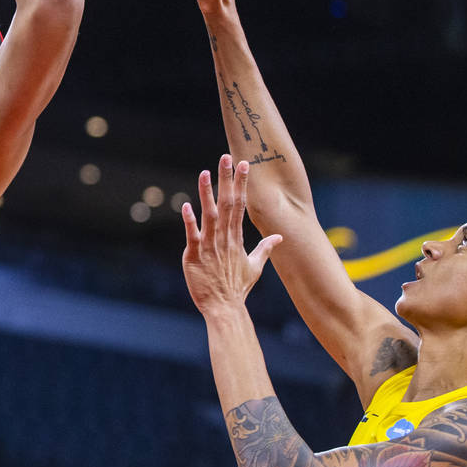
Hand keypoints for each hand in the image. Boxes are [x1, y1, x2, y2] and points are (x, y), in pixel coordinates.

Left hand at [181, 154, 281, 315]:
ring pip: (209, 215)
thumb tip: (279, 237)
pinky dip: (190, 221)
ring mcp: (210, 246)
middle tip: (227, 157)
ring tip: (205, 173)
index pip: (240, 205)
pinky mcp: (195, 256)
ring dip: (207, 194)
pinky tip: (186, 205)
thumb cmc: (237, 288)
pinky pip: (193, 236)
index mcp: (236, 238)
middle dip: (227, 180)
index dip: (241, 184)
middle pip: (227, 204)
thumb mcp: (255, 267)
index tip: (243, 164)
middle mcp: (224, 238)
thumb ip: (264, 249)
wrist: (225, 309)